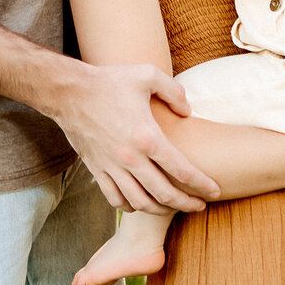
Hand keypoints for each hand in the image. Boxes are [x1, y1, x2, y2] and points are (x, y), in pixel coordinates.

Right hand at [55, 61, 219, 213]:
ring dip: (161, 209)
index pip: (182, 170)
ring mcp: (112, 167)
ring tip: (174, 207)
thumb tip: (188, 112)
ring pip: (141, 202)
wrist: (69, 92)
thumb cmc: (109, 81)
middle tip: (200, 206)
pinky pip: (116, 199)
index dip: (202, 184)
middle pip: (164, 194)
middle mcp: (130, 158)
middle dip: (187, 204)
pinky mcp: (97, 170)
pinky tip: (142, 203)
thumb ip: (174, 91)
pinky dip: (131, 207)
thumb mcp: (147, 75)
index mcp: (147, 137)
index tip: (215, 191)